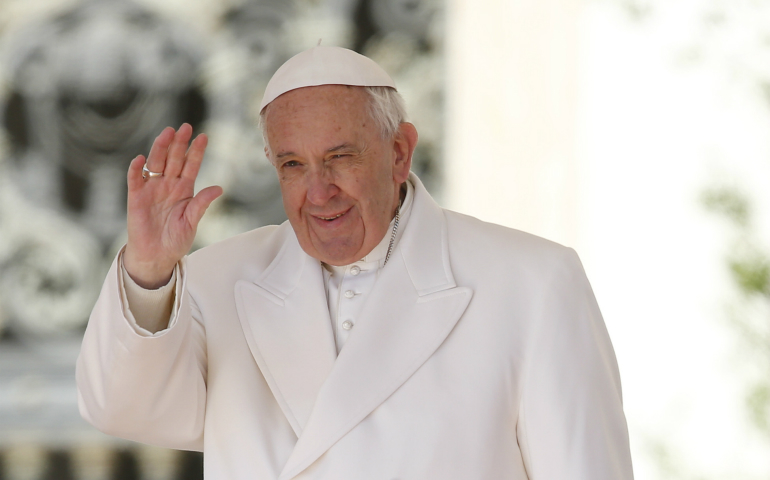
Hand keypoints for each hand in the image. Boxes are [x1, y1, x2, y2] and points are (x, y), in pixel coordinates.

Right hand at [123, 124, 222, 288]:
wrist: (156, 256)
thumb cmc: (176, 240)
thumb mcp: (192, 222)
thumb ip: (201, 204)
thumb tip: (219, 188)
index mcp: (184, 190)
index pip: (191, 166)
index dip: (196, 151)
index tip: (203, 136)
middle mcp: (168, 185)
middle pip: (173, 159)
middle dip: (179, 143)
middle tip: (185, 127)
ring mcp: (151, 189)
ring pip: (156, 163)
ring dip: (160, 148)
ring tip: (167, 133)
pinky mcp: (136, 198)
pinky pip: (135, 180)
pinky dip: (136, 169)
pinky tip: (141, 159)